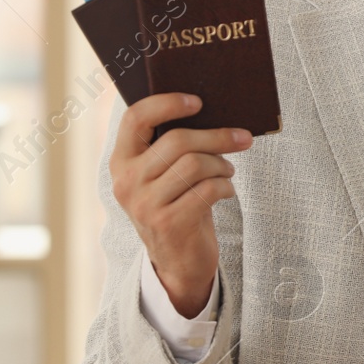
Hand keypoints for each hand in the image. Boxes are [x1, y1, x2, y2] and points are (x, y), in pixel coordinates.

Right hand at [109, 93, 252, 317]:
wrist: (177, 262)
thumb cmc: (176, 206)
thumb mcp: (163, 176)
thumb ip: (170, 147)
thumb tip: (210, 111)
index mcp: (121, 161)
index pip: (135, 118)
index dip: (167, 103)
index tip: (198, 101)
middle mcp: (126, 182)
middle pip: (177, 140)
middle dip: (217, 136)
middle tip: (243, 137)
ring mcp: (145, 204)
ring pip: (195, 163)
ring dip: (222, 164)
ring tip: (228, 170)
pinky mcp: (168, 223)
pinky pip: (207, 189)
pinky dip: (225, 186)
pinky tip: (225, 190)